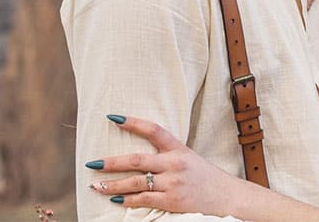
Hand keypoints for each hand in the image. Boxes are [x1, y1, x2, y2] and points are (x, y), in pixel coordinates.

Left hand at [86, 114, 234, 212]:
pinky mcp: (172, 201)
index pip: (153, 130)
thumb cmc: (204, 177)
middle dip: (112, 162)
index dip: (132, 123)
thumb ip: (167, 154)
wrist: (226, 197)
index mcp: (178, 149)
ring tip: (96, 185)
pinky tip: (115, 199)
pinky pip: (144, 200)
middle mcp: (175, 164)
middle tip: (92, 163)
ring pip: (136, 182)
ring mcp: (173, 183)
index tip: (112, 117)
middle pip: (137, 159)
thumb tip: (137, 155)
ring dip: (113, 185)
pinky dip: (127, 200)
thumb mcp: (188, 157)